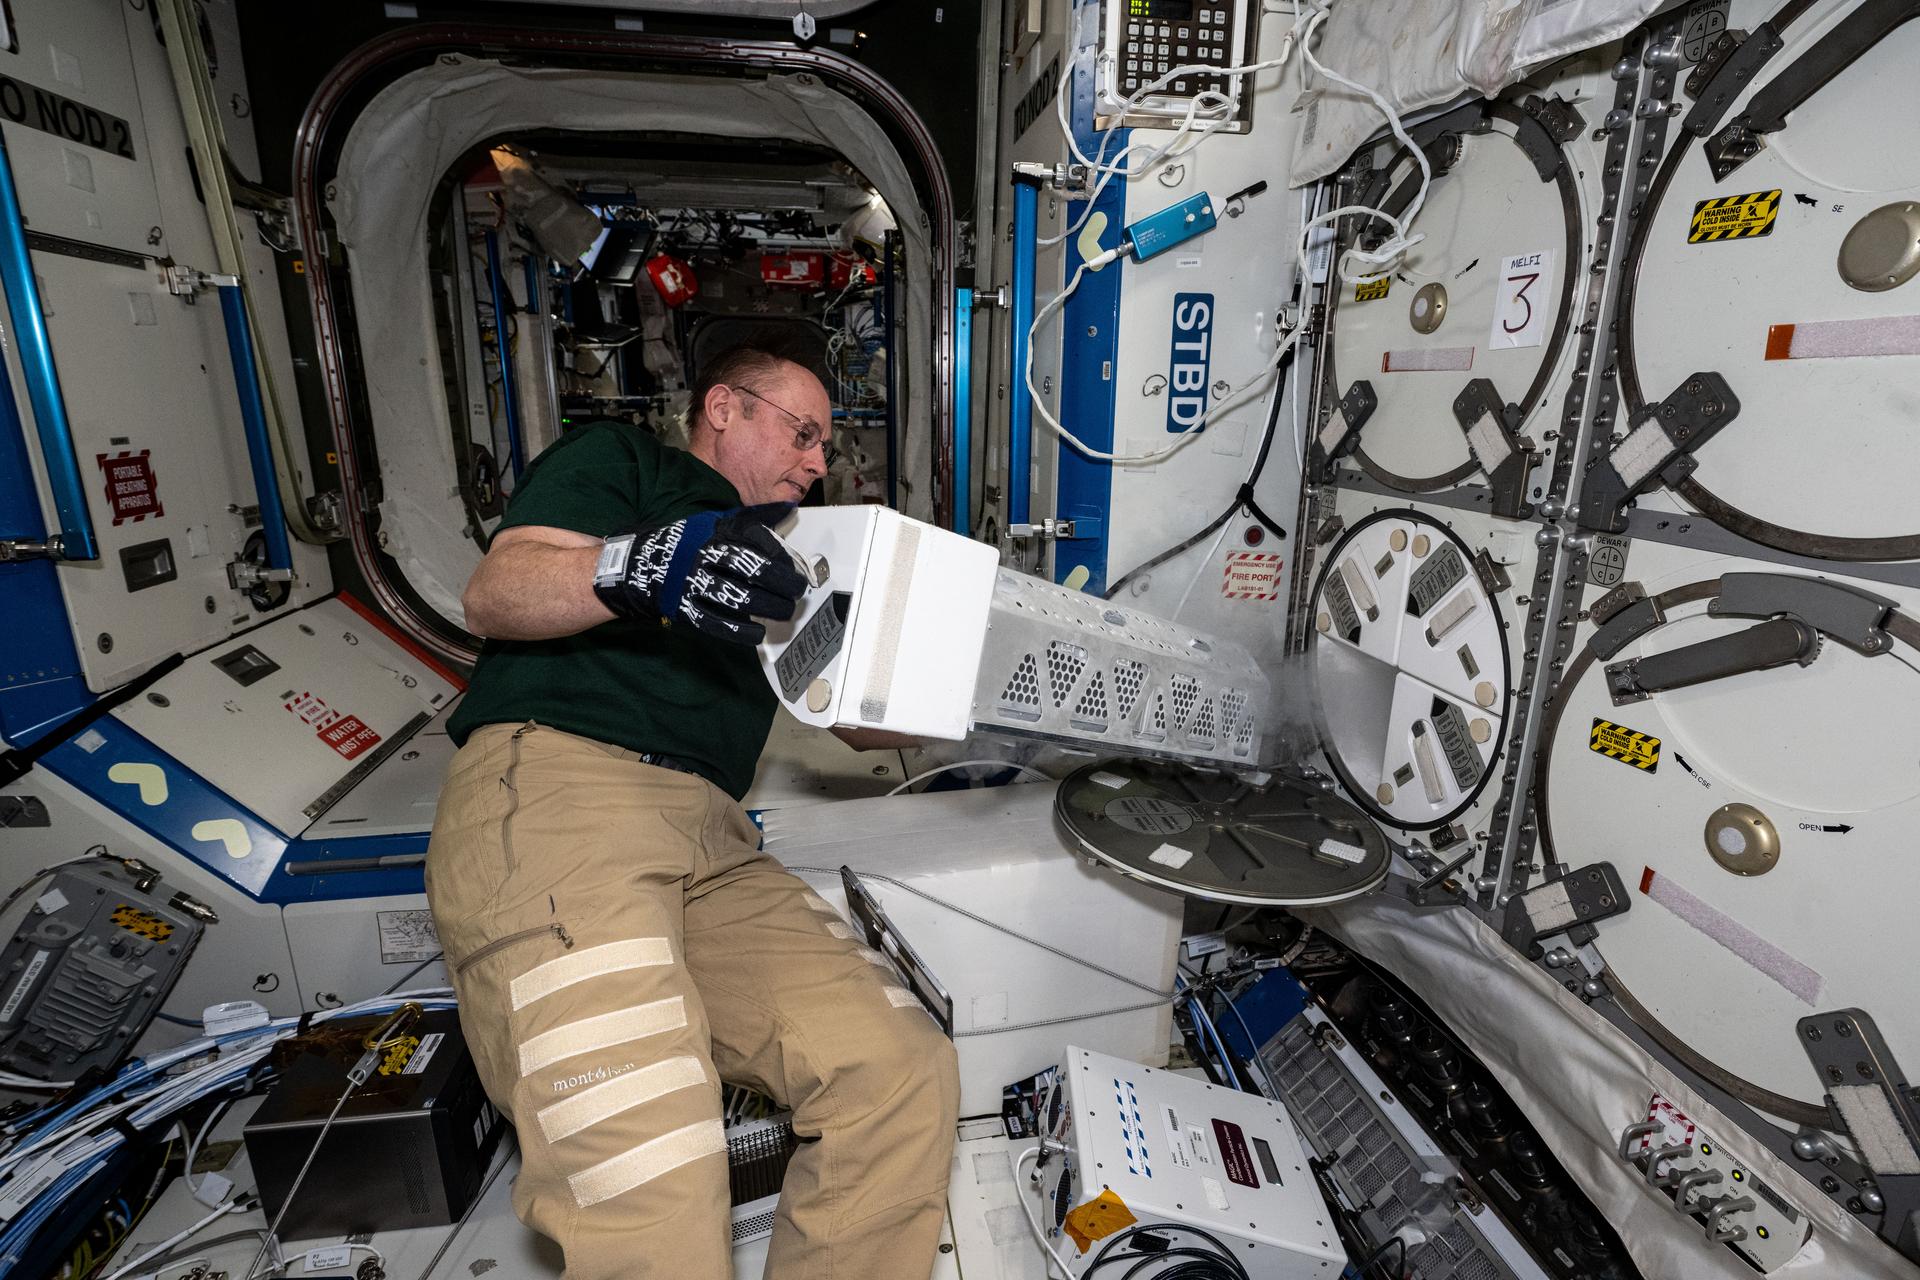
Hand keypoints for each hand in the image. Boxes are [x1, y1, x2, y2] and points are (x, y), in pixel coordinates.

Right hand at [592, 503, 808, 643]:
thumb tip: (788, 507)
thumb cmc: (689, 542)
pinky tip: (757, 633)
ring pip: (735, 596)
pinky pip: (715, 622)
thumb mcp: (717, 522)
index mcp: (714, 531)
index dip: (779, 554)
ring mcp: (692, 582)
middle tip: (798, 590)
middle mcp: (704, 554)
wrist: (640, 563)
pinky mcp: (684, 607)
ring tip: (785, 612)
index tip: (795, 566)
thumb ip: (753, 518)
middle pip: (748, 566)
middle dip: (780, 581)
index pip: (754, 539)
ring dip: (766, 607)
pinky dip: (739, 631)